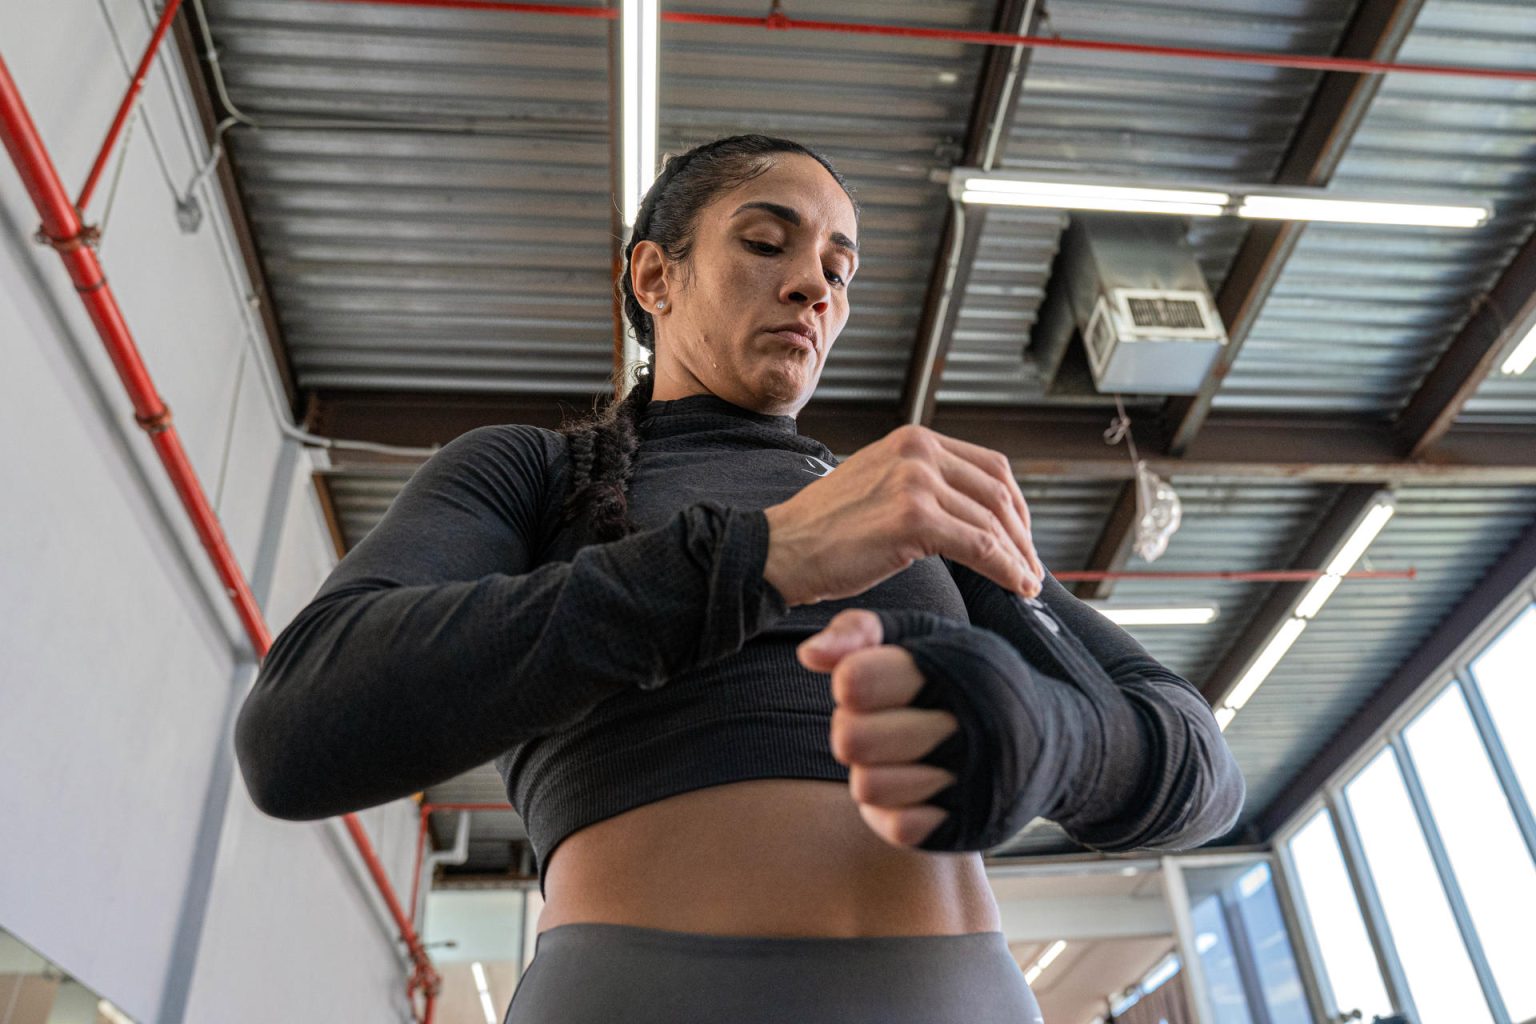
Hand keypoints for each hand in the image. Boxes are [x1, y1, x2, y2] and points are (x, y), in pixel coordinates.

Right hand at [762, 424, 1042, 606]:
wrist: (781, 550)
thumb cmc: (825, 531)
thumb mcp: (878, 484)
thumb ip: (921, 484)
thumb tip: (969, 509)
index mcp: (913, 439)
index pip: (990, 466)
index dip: (1016, 506)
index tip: (1022, 537)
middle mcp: (917, 451)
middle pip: (998, 492)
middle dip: (1022, 534)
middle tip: (1031, 566)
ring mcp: (915, 481)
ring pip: (992, 521)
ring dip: (1018, 557)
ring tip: (1027, 582)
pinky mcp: (913, 518)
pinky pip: (980, 546)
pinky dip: (1006, 569)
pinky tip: (1016, 586)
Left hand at [798, 609, 958, 847]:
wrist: (1052, 743)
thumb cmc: (969, 679)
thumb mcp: (925, 635)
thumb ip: (862, 631)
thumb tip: (808, 655)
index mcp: (959, 667)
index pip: (855, 681)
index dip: (850, 682)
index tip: (868, 682)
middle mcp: (973, 725)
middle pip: (851, 739)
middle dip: (853, 728)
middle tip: (880, 721)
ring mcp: (974, 781)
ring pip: (867, 786)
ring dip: (873, 770)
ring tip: (900, 754)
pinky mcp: (968, 828)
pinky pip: (897, 827)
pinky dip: (896, 808)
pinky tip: (916, 784)